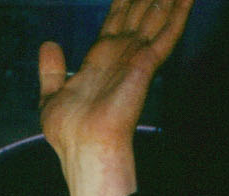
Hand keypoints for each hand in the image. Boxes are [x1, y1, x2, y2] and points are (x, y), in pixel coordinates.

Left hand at [39, 0, 193, 195]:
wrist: (84, 147)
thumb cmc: (69, 133)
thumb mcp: (50, 96)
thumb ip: (50, 70)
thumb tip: (49, 45)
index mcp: (100, 59)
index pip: (116, 22)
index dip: (123, 1)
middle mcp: (120, 55)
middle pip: (138, 12)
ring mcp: (135, 58)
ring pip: (157, 16)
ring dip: (168, 0)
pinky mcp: (146, 64)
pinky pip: (167, 33)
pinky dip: (179, 13)